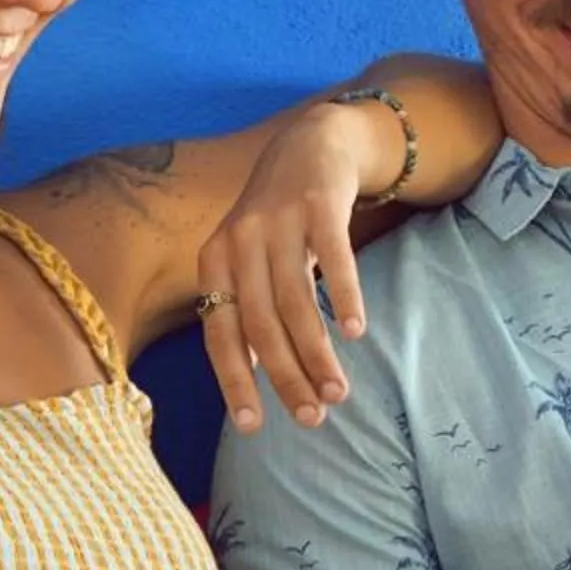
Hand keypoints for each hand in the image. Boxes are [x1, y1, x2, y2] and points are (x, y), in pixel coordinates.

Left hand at [195, 99, 393, 431]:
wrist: (312, 142)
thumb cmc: (279, 217)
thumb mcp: (249, 257)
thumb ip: (247, 307)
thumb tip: (250, 372)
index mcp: (214, 261)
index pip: (219, 332)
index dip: (234, 380)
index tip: (253, 427)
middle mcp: (238, 241)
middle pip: (260, 323)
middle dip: (286, 376)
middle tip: (313, 417)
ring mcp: (278, 220)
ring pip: (294, 300)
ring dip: (317, 352)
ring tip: (339, 392)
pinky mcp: (319, 203)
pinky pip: (332, 258)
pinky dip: (343, 297)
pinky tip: (355, 332)